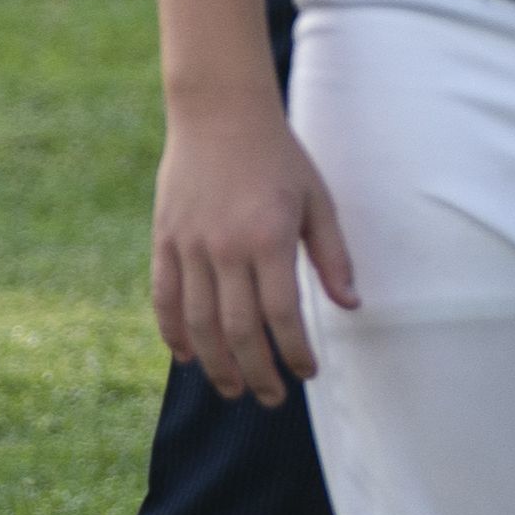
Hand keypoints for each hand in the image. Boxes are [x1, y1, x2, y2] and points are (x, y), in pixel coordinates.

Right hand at [153, 104, 352, 406]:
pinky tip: (187, 358)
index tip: (308, 374)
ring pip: (198, 322)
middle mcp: (225, 249)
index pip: (281, 315)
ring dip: (215, 363)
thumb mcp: (318, 201)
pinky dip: (173, 333)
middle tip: (271, 398)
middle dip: (256, 371)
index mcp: (269, 240)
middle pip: (238, 329)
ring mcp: (189, 246)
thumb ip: (332, 256)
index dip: (294, 351)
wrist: (219, 115)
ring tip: (233, 389)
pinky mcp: (164, 241)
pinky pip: (164, 298)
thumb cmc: (279, 159)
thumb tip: (350, 306)